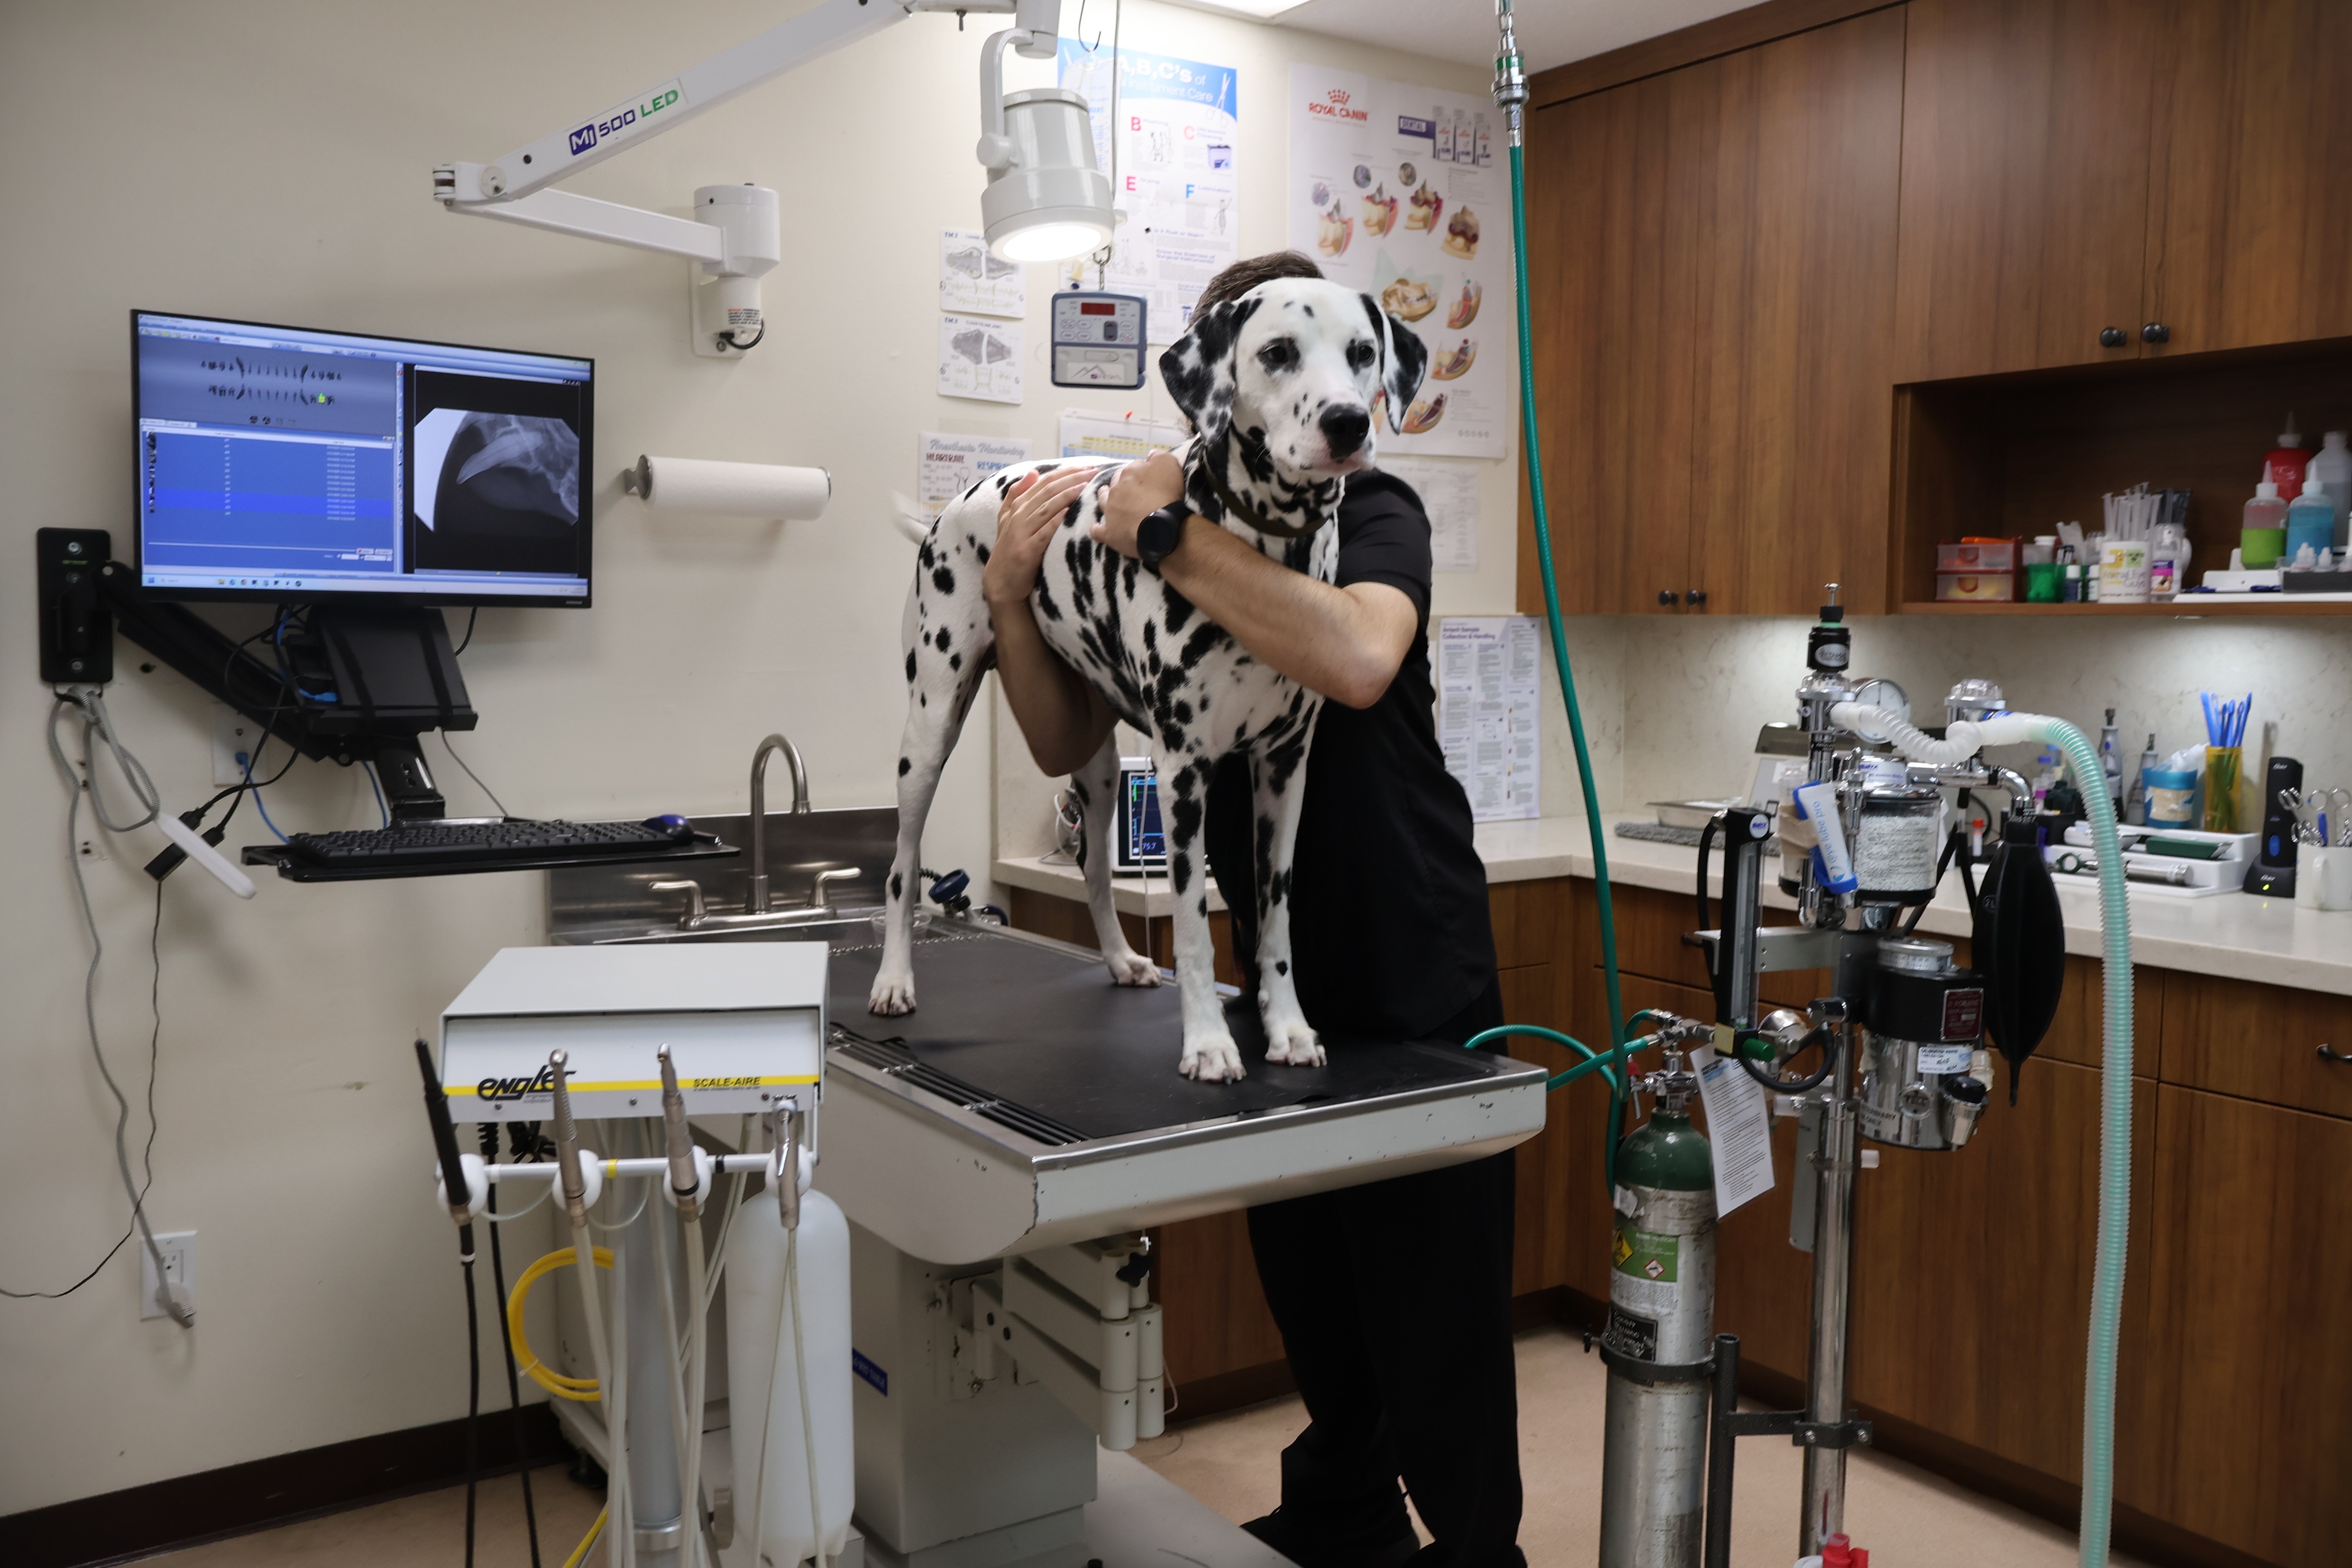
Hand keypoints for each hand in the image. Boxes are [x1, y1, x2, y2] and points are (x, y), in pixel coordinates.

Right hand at [984, 464, 1103, 606]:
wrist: (1001, 583)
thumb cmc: (1009, 550)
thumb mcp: (1007, 519)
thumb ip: (1016, 494)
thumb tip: (1033, 472)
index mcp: (1017, 506)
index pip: (1044, 482)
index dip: (1065, 472)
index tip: (1086, 467)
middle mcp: (1018, 516)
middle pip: (1048, 491)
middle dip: (1071, 479)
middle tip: (1093, 472)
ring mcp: (1021, 533)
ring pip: (1047, 508)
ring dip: (1067, 495)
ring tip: (1086, 486)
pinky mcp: (1026, 551)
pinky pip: (1044, 533)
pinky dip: (1056, 521)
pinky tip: (1069, 511)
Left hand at [1093, 449, 1185, 559]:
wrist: (1159, 527)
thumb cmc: (1166, 495)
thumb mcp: (1169, 465)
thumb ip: (1159, 456)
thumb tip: (1150, 455)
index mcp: (1131, 473)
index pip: (1135, 466)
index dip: (1143, 471)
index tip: (1150, 477)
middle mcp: (1117, 489)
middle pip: (1117, 481)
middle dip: (1122, 481)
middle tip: (1131, 487)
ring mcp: (1110, 511)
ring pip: (1103, 499)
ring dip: (1104, 496)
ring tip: (1106, 495)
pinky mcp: (1109, 532)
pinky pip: (1098, 530)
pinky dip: (1097, 529)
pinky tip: (1098, 529)